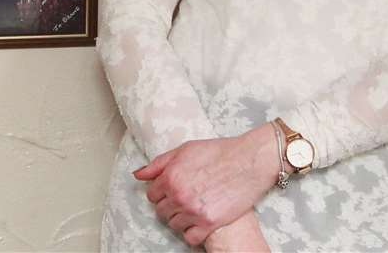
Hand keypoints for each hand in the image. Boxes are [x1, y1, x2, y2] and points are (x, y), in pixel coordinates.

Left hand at [134, 126, 278, 246]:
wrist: (249, 161)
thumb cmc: (218, 152)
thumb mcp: (185, 150)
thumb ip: (159, 164)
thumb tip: (138, 175)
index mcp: (170, 176)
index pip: (152, 195)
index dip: (162, 193)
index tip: (172, 191)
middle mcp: (179, 195)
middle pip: (161, 212)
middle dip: (170, 206)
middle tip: (185, 199)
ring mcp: (193, 211)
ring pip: (174, 225)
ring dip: (181, 219)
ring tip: (194, 209)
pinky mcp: (209, 223)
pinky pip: (190, 238)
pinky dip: (193, 233)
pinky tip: (200, 222)